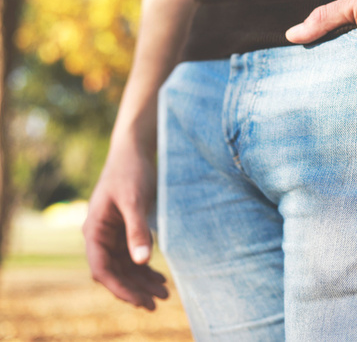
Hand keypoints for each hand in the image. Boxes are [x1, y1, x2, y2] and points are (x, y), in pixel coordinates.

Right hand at [82, 139, 167, 310]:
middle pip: (115, 271)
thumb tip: (141, 262)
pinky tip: (160, 277)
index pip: (102, 268)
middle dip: (134, 289)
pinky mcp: (126, 228)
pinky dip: (145, 268)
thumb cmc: (131, 171)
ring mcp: (113, 233)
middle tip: (157, 303)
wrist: (134, 150)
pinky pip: (133, 255)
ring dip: (142, 281)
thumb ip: (137, 230)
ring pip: (125, 265)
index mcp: (94, 229)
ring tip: (165, 294)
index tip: (140, 301)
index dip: (120, 288)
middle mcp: (100, 235)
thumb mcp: (135, 200)